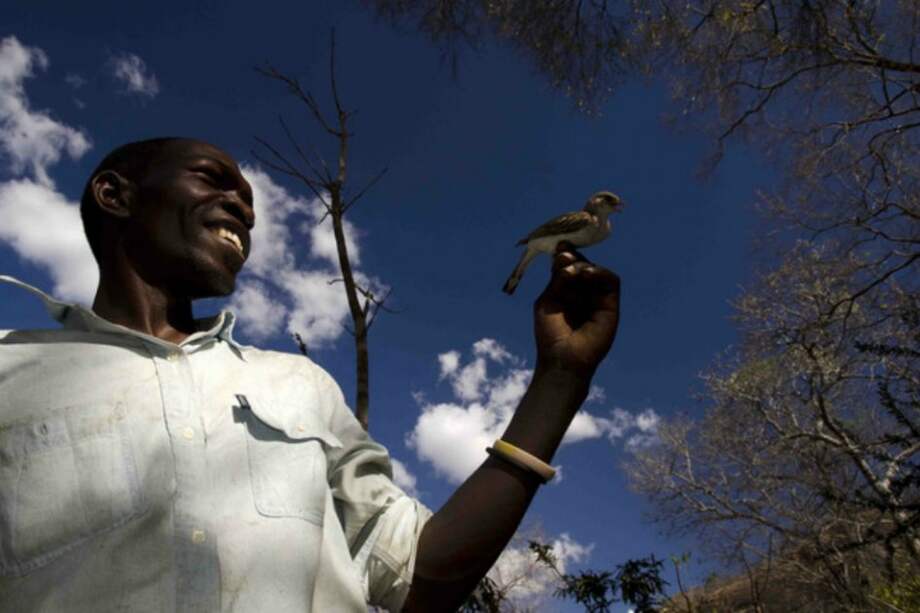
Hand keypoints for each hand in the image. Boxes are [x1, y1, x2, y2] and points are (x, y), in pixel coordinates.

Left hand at [533, 242, 620, 376]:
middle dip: (573, 258)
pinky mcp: (611, 305)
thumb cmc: (550, 333)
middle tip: (563, 256)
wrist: (562, 358)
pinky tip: (586, 273)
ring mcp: (597, 298)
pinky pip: (611, 280)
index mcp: (566, 290)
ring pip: (596, 270)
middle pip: (583, 264)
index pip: (568, 265)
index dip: (564, 254)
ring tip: (571, 270)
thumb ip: (557, 279)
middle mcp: (583, 292)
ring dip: (584, 265)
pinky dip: (600, 272)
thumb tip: (565, 255)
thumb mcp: (549, 300)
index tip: (557, 247)